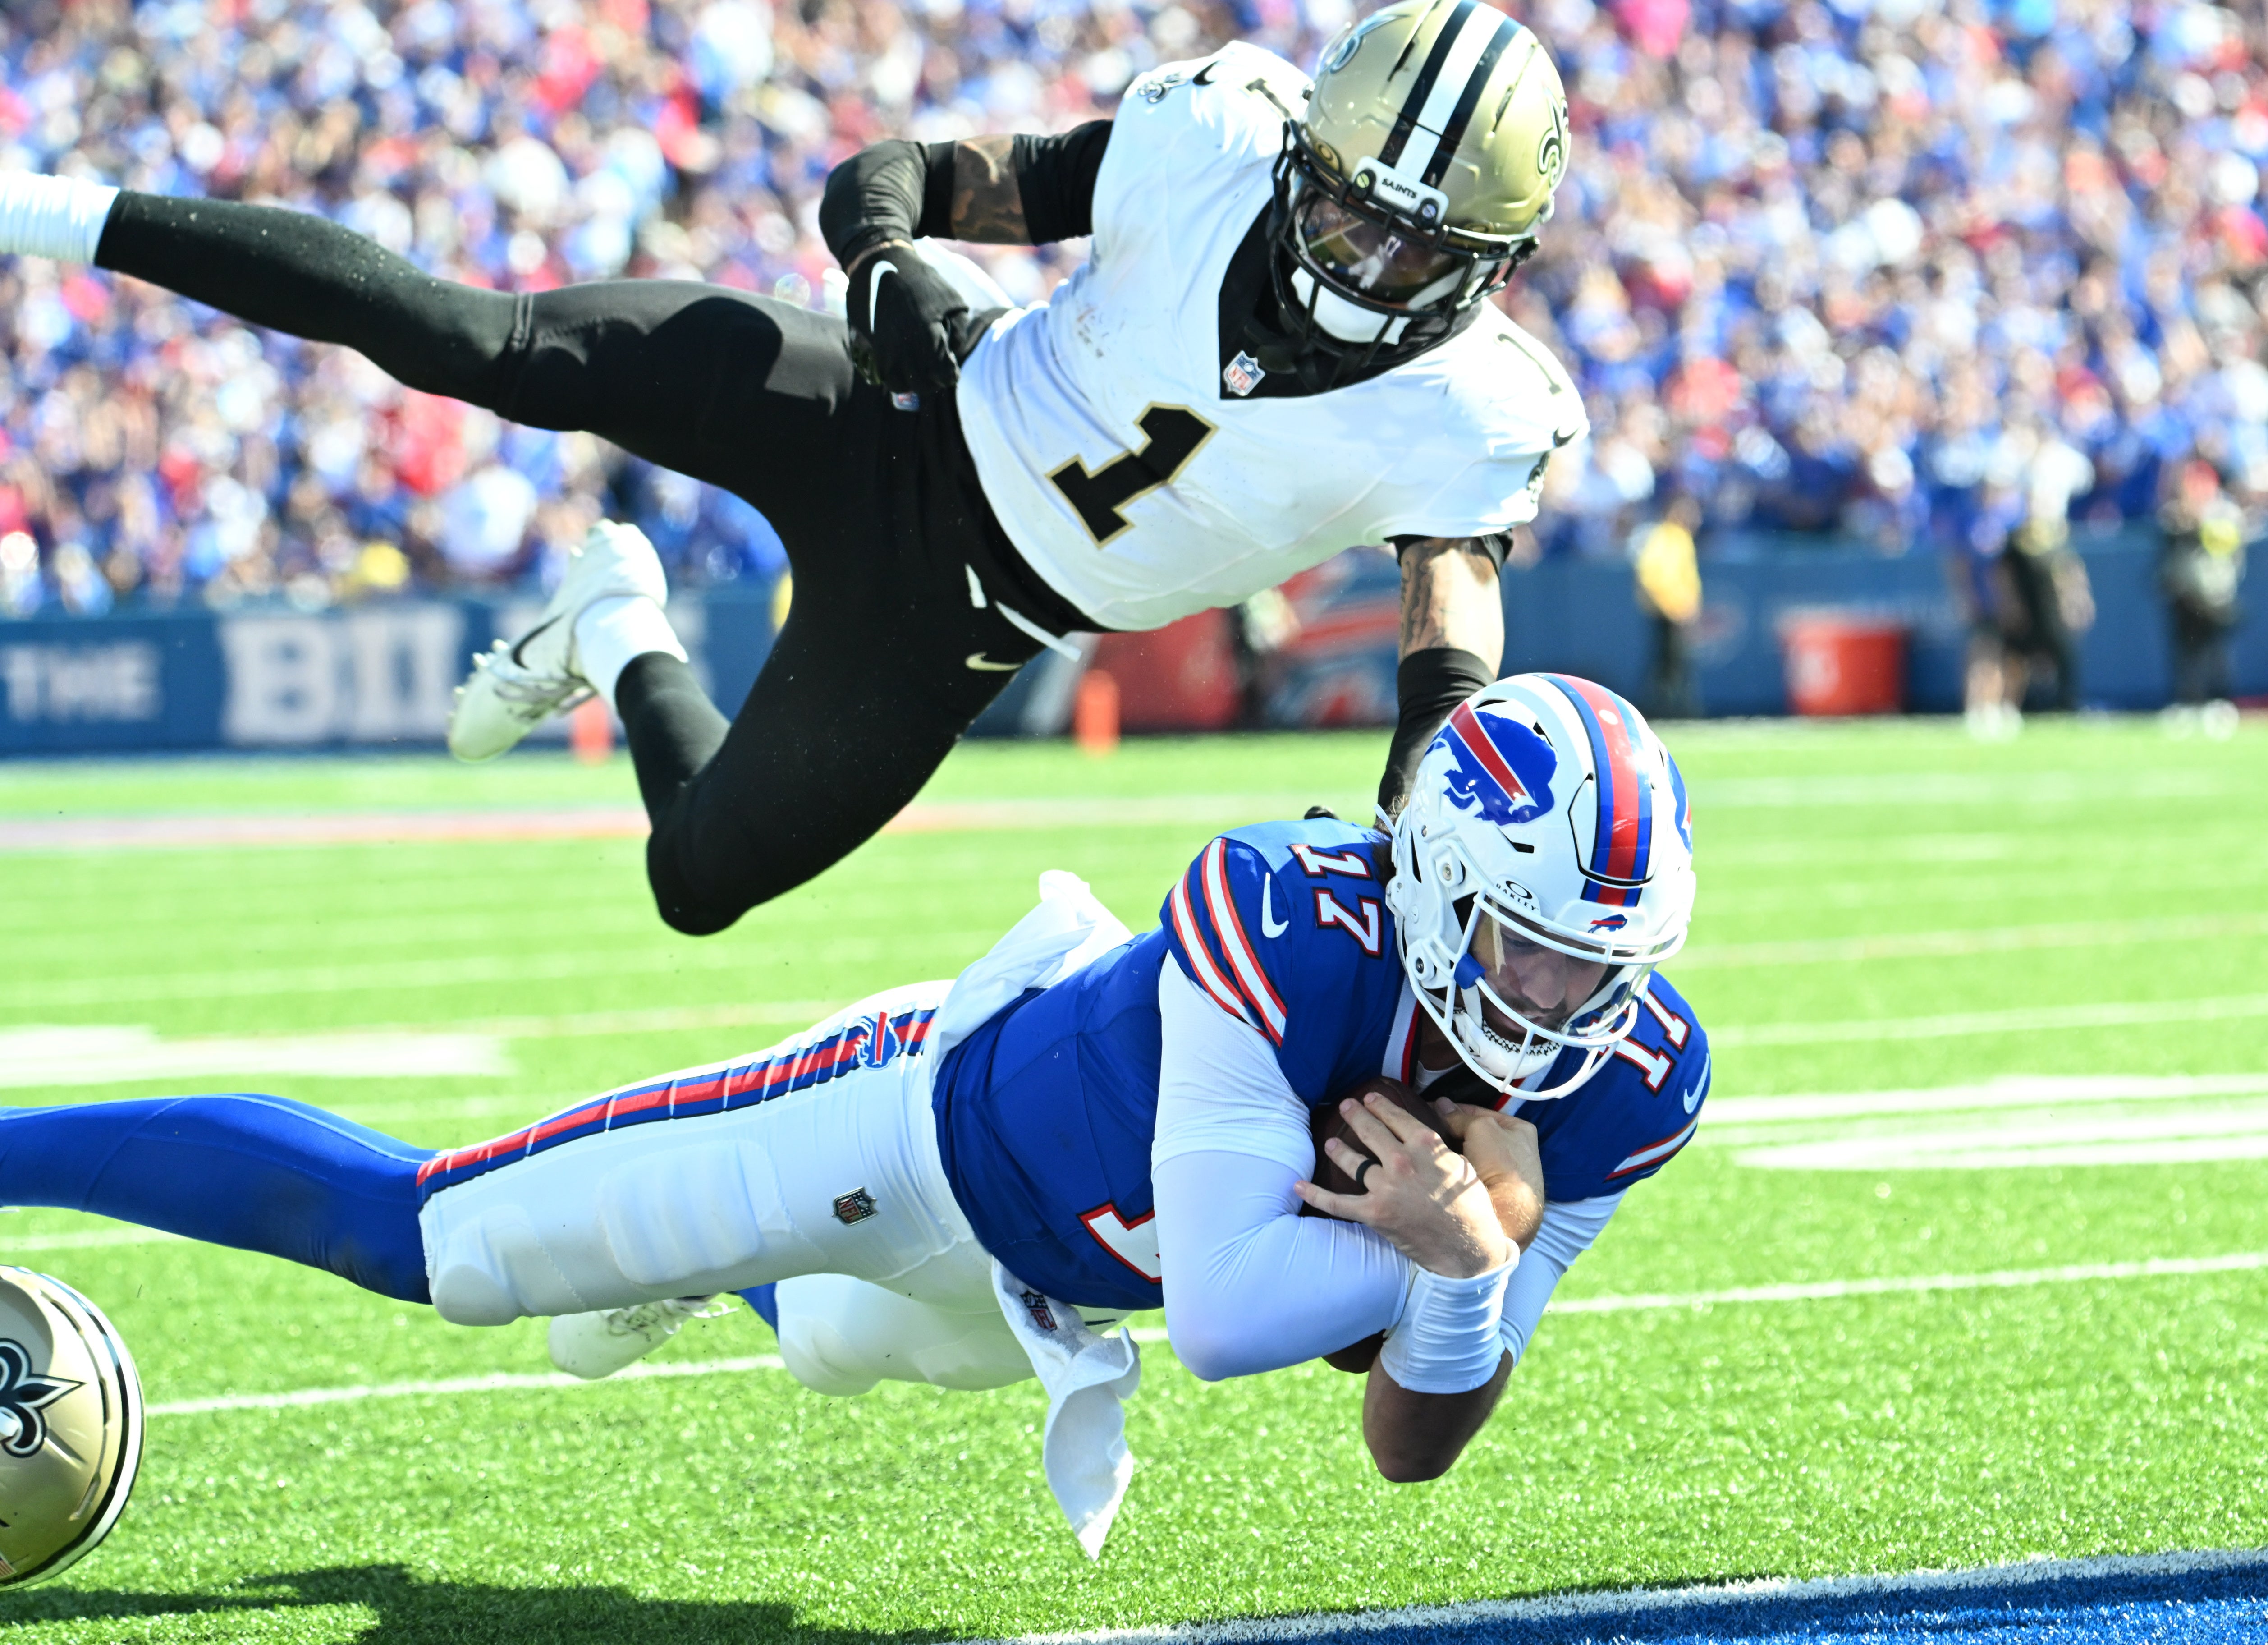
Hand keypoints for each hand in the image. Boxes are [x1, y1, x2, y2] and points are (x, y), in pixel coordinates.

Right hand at [844, 241, 981, 393]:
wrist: (879, 261)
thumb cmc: (920, 279)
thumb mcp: (952, 299)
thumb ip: (960, 330)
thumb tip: (954, 353)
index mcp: (928, 335)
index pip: (944, 376)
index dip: (951, 375)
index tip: (951, 367)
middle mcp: (905, 347)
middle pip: (924, 385)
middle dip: (934, 381)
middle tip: (937, 370)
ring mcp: (885, 349)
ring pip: (901, 386)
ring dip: (913, 382)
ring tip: (919, 370)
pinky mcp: (870, 346)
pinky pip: (884, 376)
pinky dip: (895, 377)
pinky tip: (902, 364)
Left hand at [1294, 1091, 1510, 1277]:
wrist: (1468, 1249)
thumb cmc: (1471, 1207)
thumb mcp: (1463, 1165)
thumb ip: (1439, 1146)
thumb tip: (1425, 1129)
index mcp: (1427, 1145)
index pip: (1395, 1117)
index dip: (1380, 1105)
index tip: (1370, 1098)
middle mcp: (1402, 1161)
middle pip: (1370, 1131)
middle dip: (1355, 1115)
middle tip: (1345, 1106)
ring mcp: (1385, 1187)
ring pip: (1352, 1161)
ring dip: (1338, 1149)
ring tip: (1330, 1141)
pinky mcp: (1373, 1213)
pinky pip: (1336, 1203)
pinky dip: (1314, 1194)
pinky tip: (1297, 1186)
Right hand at [1437, 1100, 1544, 1250]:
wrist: (1507, 1214)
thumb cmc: (1501, 1164)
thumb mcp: (1481, 1128)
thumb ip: (1459, 1117)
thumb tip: (1439, 1103)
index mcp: (1519, 1130)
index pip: (1479, 1112)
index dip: (1455, 1109)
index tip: (1430, 1109)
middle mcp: (1513, 1149)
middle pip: (1472, 1133)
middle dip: (1450, 1131)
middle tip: (1423, 1128)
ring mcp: (1501, 1172)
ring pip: (1466, 1154)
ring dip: (1449, 1151)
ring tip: (1422, 1146)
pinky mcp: (1489, 1190)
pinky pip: (1464, 1172)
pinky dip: (1451, 1168)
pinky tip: (1432, 1165)